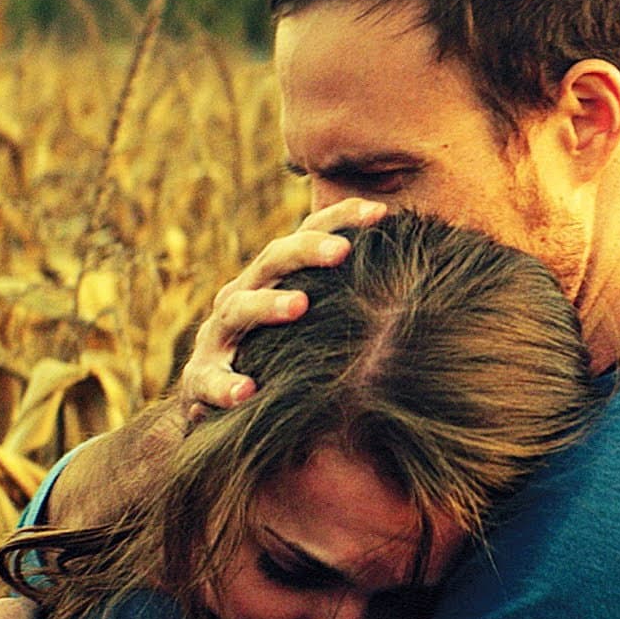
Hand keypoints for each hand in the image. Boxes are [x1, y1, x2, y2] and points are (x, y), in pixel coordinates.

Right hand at [179, 197, 386, 420]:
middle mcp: (242, 297)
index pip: (304, 238)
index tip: (379, 213)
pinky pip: (209, 380)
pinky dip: (226, 385)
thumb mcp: (310, 326)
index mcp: (271, 280)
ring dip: (268, 305)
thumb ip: (346, 300)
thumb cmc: (278, 358)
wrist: (218, 405)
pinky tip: (248, 391)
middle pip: (272, 261)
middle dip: (307, 251)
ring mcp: (217, 337)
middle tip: (343, 251)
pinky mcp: (199, 379)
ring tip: (300, 305)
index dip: (338, 220)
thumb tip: (420, 278)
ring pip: (238, 309)